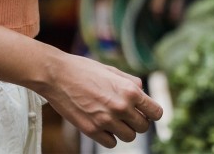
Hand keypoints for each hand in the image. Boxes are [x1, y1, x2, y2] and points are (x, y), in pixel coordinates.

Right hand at [42, 54, 161, 148]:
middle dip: (139, 121)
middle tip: (128, 114)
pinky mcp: (92, 131)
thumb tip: (142, 92)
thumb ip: (130, 82)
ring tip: (115, 118)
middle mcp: (121, 107)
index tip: (146, 111)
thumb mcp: (112, 70)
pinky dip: (110, 136)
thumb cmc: (84, 69)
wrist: (57, 75)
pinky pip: (112, 143)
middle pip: (144, 127)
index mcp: (129, 90)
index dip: (152, 112)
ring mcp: (106, 120)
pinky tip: (103, 123)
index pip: (155, 112)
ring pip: (129, 137)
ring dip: (125, 129)